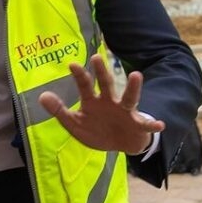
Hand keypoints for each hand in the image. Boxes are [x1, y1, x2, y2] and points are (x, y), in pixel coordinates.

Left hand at [37, 54, 163, 155]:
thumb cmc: (97, 130)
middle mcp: (110, 102)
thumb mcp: (75, 124)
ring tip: (136, 75)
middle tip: (96, 58)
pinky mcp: (138, 125)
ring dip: (132, 87)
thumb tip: (42, 96)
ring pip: (129, 98)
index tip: (71, 63)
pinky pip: (146, 125)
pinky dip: (153, 124)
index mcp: (93, 101)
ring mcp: (125, 112)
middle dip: (101, 72)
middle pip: (106, 85)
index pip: (85, 86)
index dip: (79, 75)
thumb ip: (59, 111)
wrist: (120, 144)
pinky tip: (159, 123)